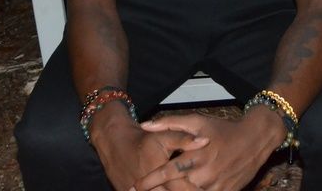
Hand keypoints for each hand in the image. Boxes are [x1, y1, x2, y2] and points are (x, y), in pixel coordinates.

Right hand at [91, 116, 208, 190]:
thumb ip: (184, 139)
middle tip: (202, 189)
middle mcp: (151, 188)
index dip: (196, 190)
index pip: (184, 188)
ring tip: (189, 189)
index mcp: (161, 173)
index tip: (206, 188)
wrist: (115, 144)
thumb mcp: (163, 136)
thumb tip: (206, 141)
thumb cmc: (143, 140)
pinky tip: (168, 189)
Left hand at [131, 108, 284, 190]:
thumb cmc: (222, 129)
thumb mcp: (197, 121)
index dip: (150, 180)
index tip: (135, 185)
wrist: (254, 139)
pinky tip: (187, 190)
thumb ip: (170, 123)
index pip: (169, 171)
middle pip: (177, 189)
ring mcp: (217, 186)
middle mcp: (206, 172)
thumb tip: (145, 125)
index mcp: (197, 154)